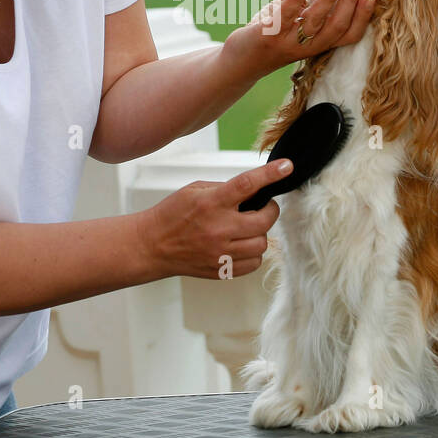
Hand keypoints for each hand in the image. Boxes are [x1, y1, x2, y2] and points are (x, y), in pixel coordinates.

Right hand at [139, 157, 292, 278]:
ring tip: (246, 228)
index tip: (286, 167)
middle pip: (264, 220)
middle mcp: (219, 229)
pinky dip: (252, 253)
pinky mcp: (222, 270)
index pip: (247, 185)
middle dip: (269, 210)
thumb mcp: (194, 190)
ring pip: (262, 244)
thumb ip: (224, 189)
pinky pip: (253, 263)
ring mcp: (221, 253)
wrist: (152, 245)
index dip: (270, 174)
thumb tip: (253, 190)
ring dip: (259, 233)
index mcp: (211, 203)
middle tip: (261, 207)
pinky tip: (240, 244)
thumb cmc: (172, 214)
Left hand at [228, 0, 376, 74]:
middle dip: (350, 3)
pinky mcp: (270, 35)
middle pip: (336, 27)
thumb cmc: (271, 31)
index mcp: (319, 41)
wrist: (242, 57)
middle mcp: (308, 45)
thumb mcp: (288, 6)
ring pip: (316, 21)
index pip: (348, 35)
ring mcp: (289, 41)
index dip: (361, 18)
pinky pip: (288, 15)